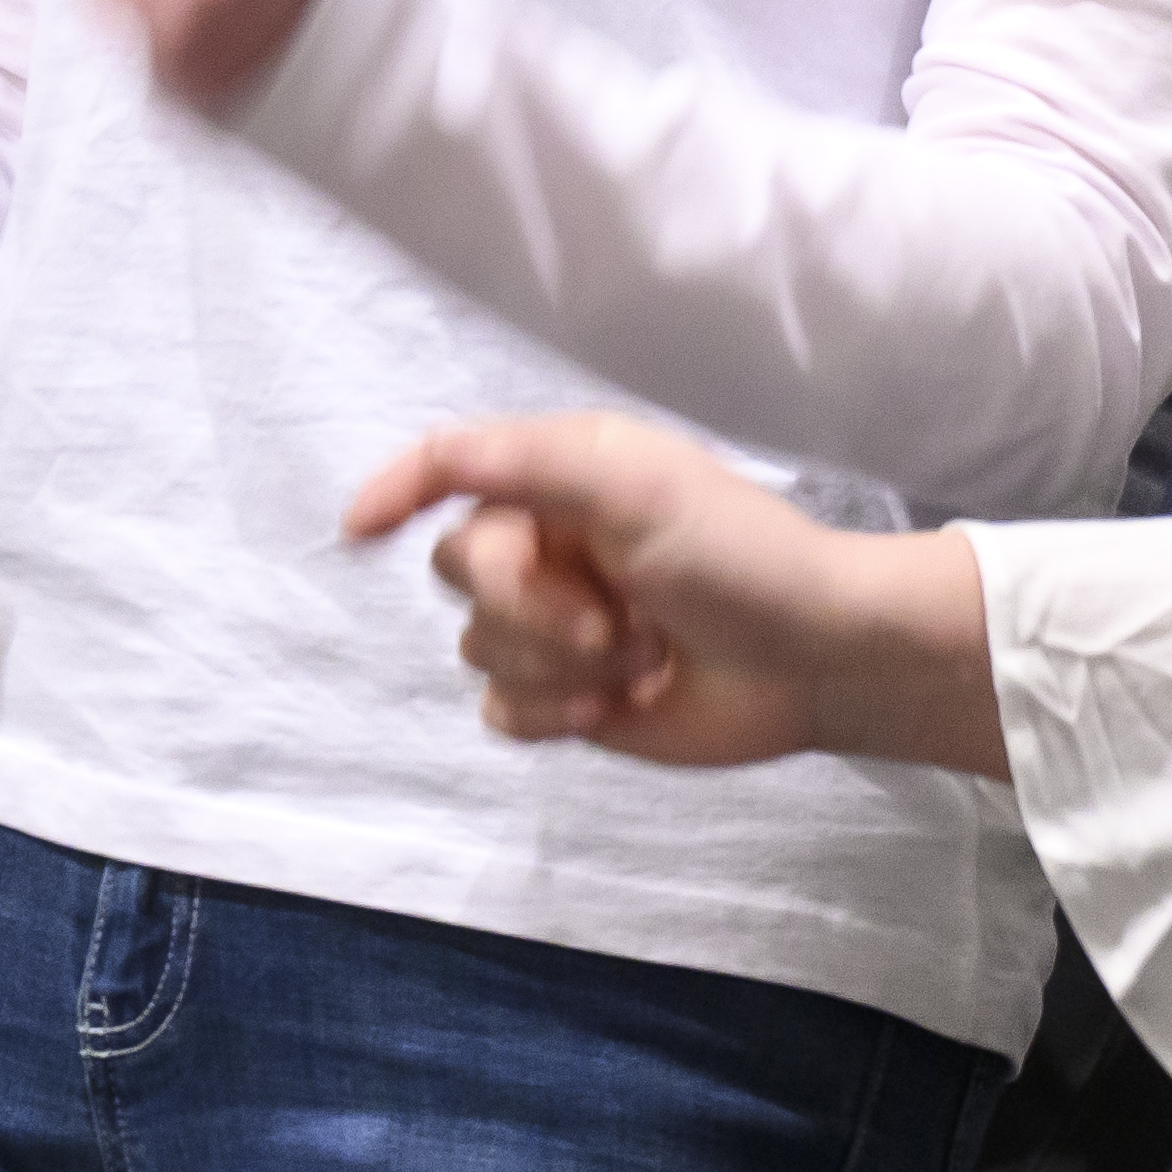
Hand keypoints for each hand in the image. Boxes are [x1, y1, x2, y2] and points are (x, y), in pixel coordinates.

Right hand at [335, 410, 987, 770]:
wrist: (813, 661)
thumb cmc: (737, 556)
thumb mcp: (630, 481)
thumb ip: (517, 459)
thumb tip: (419, 464)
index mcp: (559, 480)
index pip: (448, 473)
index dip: (396, 492)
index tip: (358, 532)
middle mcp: (548, 547)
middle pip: (459, 575)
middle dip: (532, 607)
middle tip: (617, 619)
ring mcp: (553, 627)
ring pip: (479, 650)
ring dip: (559, 664)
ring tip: (642, 659)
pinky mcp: (566, 699)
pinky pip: (499, 713)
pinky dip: (555, 713)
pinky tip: (622, 704)